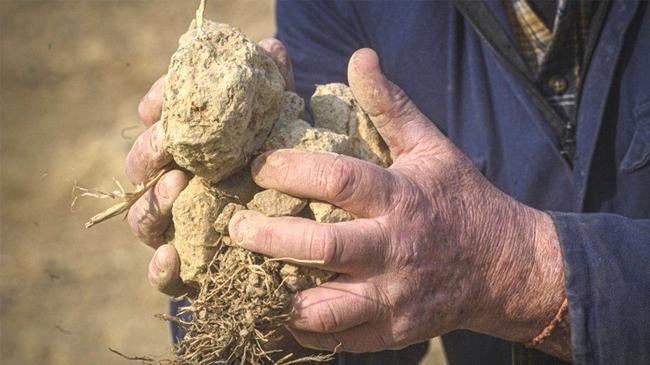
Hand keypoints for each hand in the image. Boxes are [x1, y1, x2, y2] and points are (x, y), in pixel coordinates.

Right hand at [125, 38, 294, 296]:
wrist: (301, 229)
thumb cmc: (283, 169)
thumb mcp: (281, 127)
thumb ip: (273, 89)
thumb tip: (272, 50)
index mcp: (190, 148)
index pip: (159, 122)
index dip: (155, 109)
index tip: (158, 104)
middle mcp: (175, 187)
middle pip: (141, 169)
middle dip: (148, 153)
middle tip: (167, 144)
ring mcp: (178, 230)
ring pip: (143, 220)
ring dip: (152, 203)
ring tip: (174, 186)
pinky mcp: (191, 271)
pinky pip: (163, 277)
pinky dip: (161, 269)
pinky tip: (172, 255)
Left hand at [228, 49, 568, 356]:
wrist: (504, 267)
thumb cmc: (459, 201)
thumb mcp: (430, 148)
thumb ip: (390, 106)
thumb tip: (360, 57)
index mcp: (400, 198)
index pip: (337, 180)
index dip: (289, 170)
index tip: (257, 166)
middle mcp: (394, 249)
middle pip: (320, 247)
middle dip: (267, 236)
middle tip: (235, 226)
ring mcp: (394, 296)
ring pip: (325, 308)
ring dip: (282, 295)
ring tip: (255, 276)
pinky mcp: (394, 330)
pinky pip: (339, 339)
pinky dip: (307, 330)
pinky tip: (287, 311)